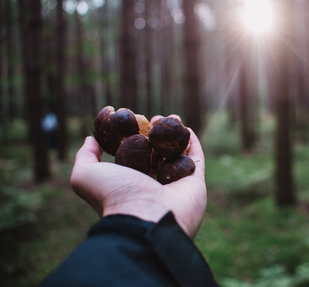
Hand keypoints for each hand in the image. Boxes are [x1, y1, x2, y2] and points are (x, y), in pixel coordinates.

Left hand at [70, 115, 206, 237]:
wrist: (144, 219)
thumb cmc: (114, 196)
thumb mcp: (85, 176)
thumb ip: (85, 156)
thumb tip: (91, 139)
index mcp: (132, 185)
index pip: (136, 157)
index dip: (136, 138)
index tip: (135, 121)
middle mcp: (155, 186)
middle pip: (158, 154)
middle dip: (157, 135)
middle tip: (154, 118)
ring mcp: (176, 185)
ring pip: (177, 155)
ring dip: (175, 136)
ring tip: (171, 118)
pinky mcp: (195, 183)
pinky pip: (195, 160)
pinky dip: (193, 144)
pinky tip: (186, 128)